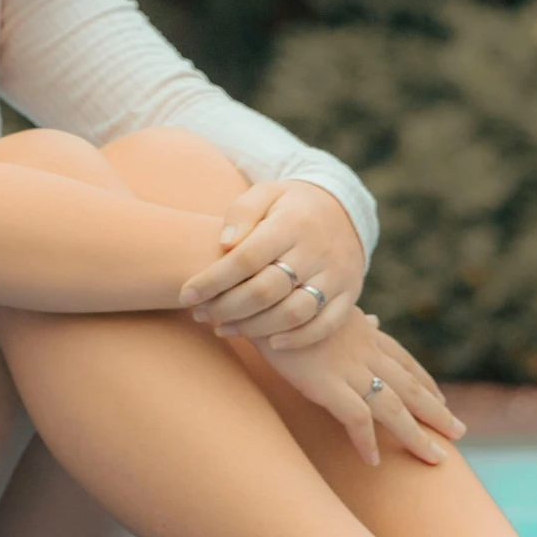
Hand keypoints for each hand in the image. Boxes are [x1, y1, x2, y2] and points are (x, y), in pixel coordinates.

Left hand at [179, 178, 364, 349]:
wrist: (345, 208)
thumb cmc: (289, 205)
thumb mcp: (265, 193)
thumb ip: (241, 213)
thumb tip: (224, 245)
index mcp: (292, 223)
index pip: (247, 258)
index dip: (213, 280)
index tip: (186, 295)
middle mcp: (317, 251)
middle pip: (266, 291)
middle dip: (226, 308)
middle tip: (200, 315)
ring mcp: (336, 275)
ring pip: (293, 313)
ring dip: (254, 328)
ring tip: (223, 328)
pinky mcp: (350, 294)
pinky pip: (325, 325)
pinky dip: (297, 339)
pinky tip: (269, 343)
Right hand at [259, 307, 465, 466]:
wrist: (264, 291)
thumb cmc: (289, 300)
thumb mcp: (328, 306)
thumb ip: (354, 320)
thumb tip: (374, 320)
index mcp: (364, 333)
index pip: (404, 361)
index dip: (426, 382)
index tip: (442, 399)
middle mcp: (364, 351)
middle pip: (410, 386)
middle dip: (437, 411)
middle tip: (459, 432)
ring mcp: (348, 368)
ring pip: (394, 407)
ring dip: (416, 435)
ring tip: (436, 458)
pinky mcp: (325, 383)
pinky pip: (356, 418)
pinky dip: (366, 440)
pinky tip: (374, 461)